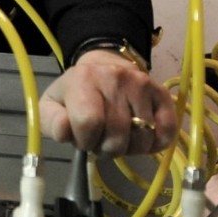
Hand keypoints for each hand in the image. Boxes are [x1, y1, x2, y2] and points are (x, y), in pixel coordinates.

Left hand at [40, 47, 178, 156]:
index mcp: (83, 79)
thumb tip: (64, 131)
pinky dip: (154, 144)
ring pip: (142, 138)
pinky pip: (166, 131)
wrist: (103, 67)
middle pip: (117, 136)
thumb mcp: (51, 106)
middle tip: (101, 140)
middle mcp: (116, 77)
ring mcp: (142, 84)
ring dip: (130, 148)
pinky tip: (140, 137)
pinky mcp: (162, 93)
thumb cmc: (75, 94)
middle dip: (106, 149)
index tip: (84, 138)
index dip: (85, 141)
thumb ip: (51, 122)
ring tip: (119, 137)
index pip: (89, 123)